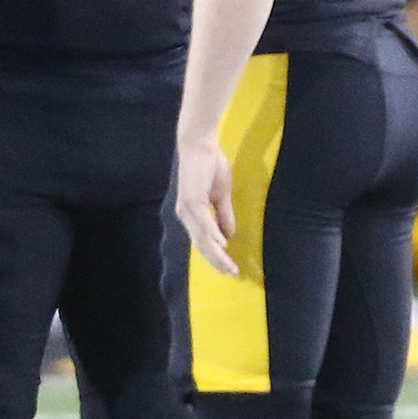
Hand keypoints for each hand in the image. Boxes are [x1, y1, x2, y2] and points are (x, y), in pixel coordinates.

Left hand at [177, 139, 240, 276]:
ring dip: (217, 254)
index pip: (203, 241)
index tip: (230, 269)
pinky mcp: (192, 200)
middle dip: (217, 261)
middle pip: (201, 245)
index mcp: (191, 214)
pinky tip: (222, 246)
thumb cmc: (210, 165)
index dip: (216, 256)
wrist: (200, 144)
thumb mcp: (221, 194)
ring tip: (229, 267)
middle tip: (232, 273)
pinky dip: (213, 235)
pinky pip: (204, 223)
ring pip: (203, 238)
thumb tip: (229, 236)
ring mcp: (187, 208)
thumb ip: (224, 215)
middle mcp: (186, 214)